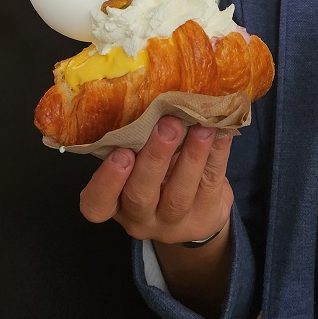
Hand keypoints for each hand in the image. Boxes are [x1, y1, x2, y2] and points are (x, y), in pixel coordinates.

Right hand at [80, 117, 233, 245]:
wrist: (196, 212)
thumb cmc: (159, 177)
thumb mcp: (140, 164)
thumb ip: (138, 142)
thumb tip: (152, 94)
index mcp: (116, 203)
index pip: (97, 204)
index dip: (106, 181)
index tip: (121, 152)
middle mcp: (141, 218)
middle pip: (140, 196)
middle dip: (154, 158)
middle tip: (167, 125)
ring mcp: (174, 223)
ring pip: (179, 195)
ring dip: (191, 157)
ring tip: (201, 127)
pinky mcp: (206, 218)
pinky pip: (211, 186)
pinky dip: (216, 155)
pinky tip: (220, 132)